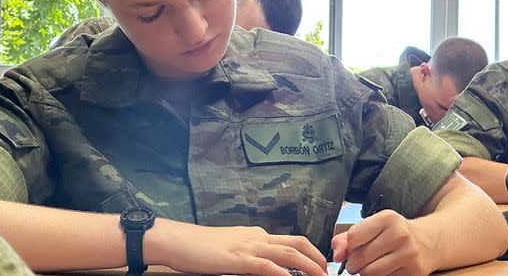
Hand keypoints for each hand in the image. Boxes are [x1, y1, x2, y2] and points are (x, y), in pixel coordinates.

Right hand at [145, 219, 327, 275]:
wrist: (179, 240)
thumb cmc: (201, 247)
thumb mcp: (231, 248)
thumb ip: (249, 255)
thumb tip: (265, 267)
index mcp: (256, 234)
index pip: (291, 240)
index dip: (310, 252)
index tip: (320, 266)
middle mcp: (257, 237)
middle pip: (297, 243)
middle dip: (318, 258)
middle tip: (328, 274)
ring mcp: (249, 246)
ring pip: (289, 253)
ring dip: (309, 266)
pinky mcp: (238, 259)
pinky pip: (267, 266)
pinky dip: (284, 274)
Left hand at [331, 210, 433, 275]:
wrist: (428, 242)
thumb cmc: (392, 233)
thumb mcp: (372, 227)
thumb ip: (347, 238)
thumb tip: (336, 256)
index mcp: (387, 218)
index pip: (354, 237)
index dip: (348, 247)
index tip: (353, 248)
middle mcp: (400, 234)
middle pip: (360, 258)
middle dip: (353, 263)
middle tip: (358, 261)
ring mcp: (409, 254)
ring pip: (370, 273)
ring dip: (365, 272)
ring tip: (371, 264)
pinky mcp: (414, 272)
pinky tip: (386, 268)